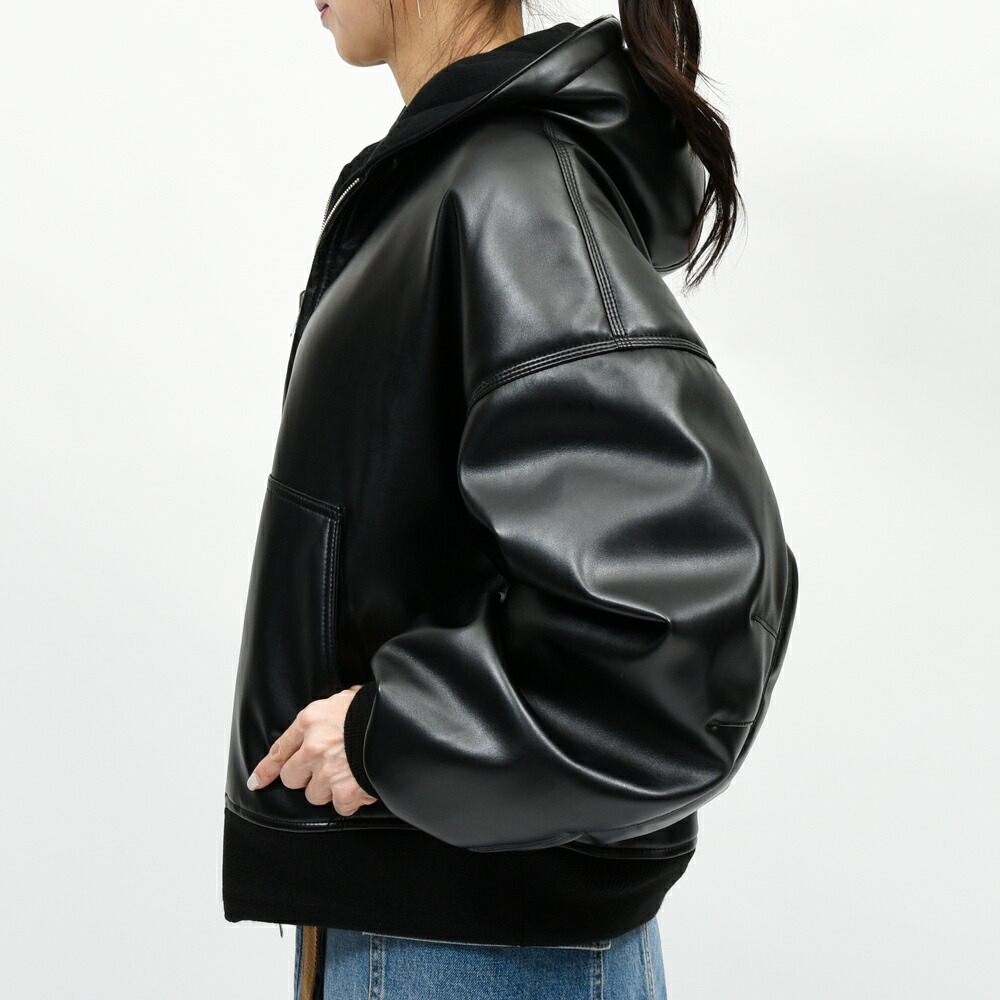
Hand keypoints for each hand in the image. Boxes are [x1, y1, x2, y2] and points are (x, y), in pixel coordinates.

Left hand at [247, 684, 377, 814]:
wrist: (401, 723)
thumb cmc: (376, 708)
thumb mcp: (346, 699)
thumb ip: (329, 714)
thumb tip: (328, 719)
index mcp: (310, 720)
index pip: (279, 750)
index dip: (266, 770)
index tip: (256, 782)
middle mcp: (313, 746)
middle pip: (292, 778)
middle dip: (308, 777)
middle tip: (327, 768)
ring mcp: (327, 770)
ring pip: (315, 795)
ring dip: (331, 789)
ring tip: (350, 773)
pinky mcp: (345, 790)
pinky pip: (341, 806)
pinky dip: (352, 799)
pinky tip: (362, 785)